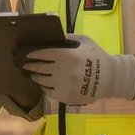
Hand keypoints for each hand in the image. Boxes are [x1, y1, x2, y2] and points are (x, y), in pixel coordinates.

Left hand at [18, 34, 134, 106]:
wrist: (110, 78)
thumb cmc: (97, 57)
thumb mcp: (84, 42)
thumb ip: (68, 38)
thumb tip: (51, 37)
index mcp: (68, 56)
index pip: (43, 54)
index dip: (32, 54)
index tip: (26, 54)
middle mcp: (64, 71)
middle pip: (39, 68)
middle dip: (30, 66)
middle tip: (24, 65)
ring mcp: (64, 86)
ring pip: (42, 81)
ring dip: (36, 77)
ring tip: (33, 74)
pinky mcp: (66, 97)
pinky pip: (49, 92)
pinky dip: (44, 87)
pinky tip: (44, 83)